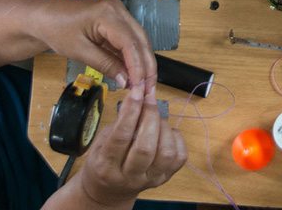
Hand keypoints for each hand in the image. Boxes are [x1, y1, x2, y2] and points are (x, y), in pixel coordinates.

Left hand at [34, 0, 155, 91]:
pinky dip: (133, 57)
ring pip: (139, 41)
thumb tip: (126, 81)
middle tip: (148, 88)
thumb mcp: (79, 51)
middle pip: (141, 41)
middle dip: (147, 66)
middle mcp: (119, 10)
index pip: (131, 43)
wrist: (44, 16)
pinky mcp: (118, 21)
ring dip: (143, 63)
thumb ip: (106, 64)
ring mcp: (120, 14)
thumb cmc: (56, 30)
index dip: (138, 66)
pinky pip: (130, 40)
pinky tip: (134, 73)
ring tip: (144, 84)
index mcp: (108, 14)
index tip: (139, 86)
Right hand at [74, 86, 186, 207]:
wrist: (110, 190)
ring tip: (156, 119)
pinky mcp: (166, 178)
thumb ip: (119, 123)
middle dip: (150, 117)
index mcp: (106, 166)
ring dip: (164, 128)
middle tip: (149, 100)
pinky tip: (165, 132)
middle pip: (145, 147)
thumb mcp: (102, 141)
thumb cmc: (104, 160)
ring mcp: (150, 179)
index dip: (131, 111)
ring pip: (166, 153)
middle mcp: (129, 176)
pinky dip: (175, 138)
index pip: (121, 137)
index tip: (137, 91)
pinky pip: (180, 156)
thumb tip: (137, 95)